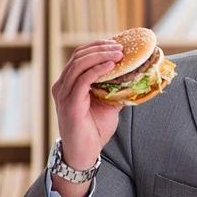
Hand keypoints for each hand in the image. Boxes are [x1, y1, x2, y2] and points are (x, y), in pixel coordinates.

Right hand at [51, 40, 124, 169]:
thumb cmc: (94, 130)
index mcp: (69, 83)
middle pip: (79, 56)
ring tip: (119, 54)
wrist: (84, 153)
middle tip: (120, 47)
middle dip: (101, 48)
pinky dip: (97, 70)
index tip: (116, 43)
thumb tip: (134, 77)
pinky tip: (111, 66)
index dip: (97, 46)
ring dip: (101, 56)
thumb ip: (115, 89)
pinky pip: (82, 80)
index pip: (80, 56)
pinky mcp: (69, 103)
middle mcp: (62, 85)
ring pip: (79, 64)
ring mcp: (63, 93)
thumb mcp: (108, 104)